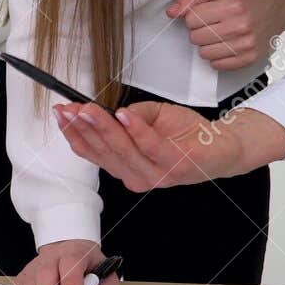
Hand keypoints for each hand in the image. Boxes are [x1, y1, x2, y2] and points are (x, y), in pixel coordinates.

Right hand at [8, 240, 117, 284]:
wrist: (73, 250)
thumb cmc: (90, 267)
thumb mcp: (106, 277)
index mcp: (76, 253)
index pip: (72, 263)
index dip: (70, 282)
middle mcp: (55, 255)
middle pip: (46, 271)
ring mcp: (39, 262)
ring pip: (31, 277)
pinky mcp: (28, 272)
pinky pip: (20, 281)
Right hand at [56, 100, 284, 190]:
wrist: (223, 147)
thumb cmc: (186, 135)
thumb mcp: (151, 119)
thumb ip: (130, 117)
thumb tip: (111, 110)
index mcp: (126, 167)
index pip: (92, 152)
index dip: (74, 133)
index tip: (61, 113)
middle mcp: (136, 176)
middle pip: (103, 151)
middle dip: (83, 127)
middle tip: (69, 108)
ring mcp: (156, 175)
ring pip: (122, 149)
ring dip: (103, 127)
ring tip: (89, 109)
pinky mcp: (176, 165)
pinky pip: (151, 146)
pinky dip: (136, 130)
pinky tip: (123, 114)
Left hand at [167, 0, 284, 71]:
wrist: (277, 9)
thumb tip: (171, 12)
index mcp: (231, 4)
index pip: (190, 19)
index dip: (194, 16)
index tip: (206, 13)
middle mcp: (240, 25)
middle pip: (195, 37)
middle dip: (200, 31)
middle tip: (214, 24)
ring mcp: (246, 43)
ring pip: (204, 53)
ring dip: (207, 45)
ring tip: (220, 35)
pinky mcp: (250, 58)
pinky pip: (217, 65)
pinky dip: (217, 57)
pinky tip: (227, 45)